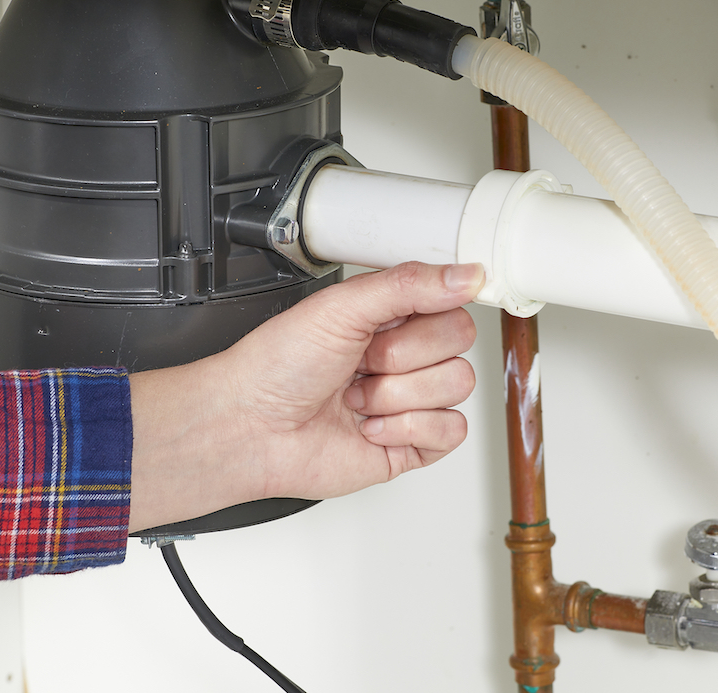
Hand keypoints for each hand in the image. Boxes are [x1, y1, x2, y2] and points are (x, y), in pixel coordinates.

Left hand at [127, 262, 483, 531]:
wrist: (249, 427)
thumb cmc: (276, 366)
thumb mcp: (342, 306)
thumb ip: (410, 284)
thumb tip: (467, 274)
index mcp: (391, 316)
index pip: (452, 304)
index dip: (423, 316)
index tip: (388, 324)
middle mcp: (405, 356)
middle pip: (459, 344)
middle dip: (402, 356)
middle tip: (361, 362)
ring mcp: (411, 401)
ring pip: (457, 386)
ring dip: (397, 394)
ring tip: (357, 397)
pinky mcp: (413, 444)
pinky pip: (451, 431)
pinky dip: (407, 428)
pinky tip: (370, 426)